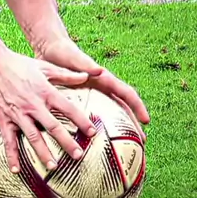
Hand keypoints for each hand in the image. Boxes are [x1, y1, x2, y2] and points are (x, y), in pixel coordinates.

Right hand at [0, 45, 96, 172]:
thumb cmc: (18, 63)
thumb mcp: (44, 66)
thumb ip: (66, 74)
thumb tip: (87, 75)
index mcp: (45, 91)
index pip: (69, 108)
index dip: (82, 121)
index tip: (92, 132)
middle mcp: (34, 105)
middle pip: (54, 127)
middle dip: (67, 143)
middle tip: (78, 156)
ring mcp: (18, 114)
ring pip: (33, 137)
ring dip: (43, 153)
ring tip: (53, 166)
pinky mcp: (3, 119)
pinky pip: (8, 141)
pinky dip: (12, 156)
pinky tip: (16, 170)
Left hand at [35, 38, 149, 141]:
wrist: (50, 49)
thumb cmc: (63, 52)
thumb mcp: (75, 59)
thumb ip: (86, 64)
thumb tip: (99, 70)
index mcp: (104, 79)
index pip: (126, 94)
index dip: (138, 107)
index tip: (146, 121)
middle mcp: (102, 88)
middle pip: (122, 108)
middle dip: (133, 124)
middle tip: (141, 142)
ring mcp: (93, 94)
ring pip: (110, 114)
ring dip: (118, 129)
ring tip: (123, 148)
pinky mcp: (82, 99)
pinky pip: (93, 115)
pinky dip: (97, 127)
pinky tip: (93, 143)